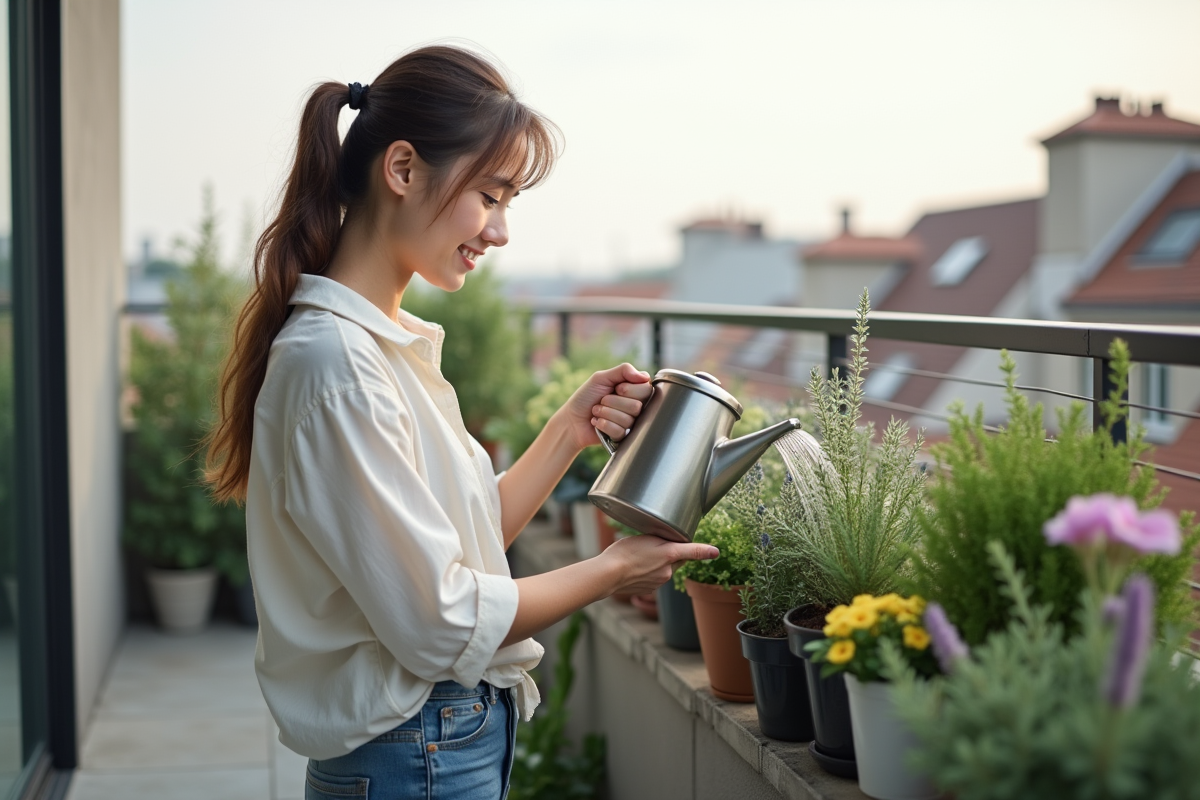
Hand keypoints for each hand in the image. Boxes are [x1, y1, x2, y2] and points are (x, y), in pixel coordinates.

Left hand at [557, 363, 653, 452]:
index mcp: (633, 390)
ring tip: (597, 411)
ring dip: (606, 413)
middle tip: (603, 399)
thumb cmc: (586, 396)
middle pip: (637, 405)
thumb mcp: (602, 377)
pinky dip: (603, 424)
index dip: (629, 389)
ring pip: (628, 419)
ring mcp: (630, 423)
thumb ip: (624, 370)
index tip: (616, 388)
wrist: (571, 419)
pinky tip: (597, 422)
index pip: (646, 389)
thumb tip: (644, 376)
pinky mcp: (622, 437)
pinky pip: (620, 431)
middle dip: (613, 401)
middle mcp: (635, 406)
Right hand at [599, 535, 719, 595]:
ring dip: (658, 562)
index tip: (715, 552)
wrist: (608, 574)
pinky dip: (649, 572)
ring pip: (665, 569)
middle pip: (677, 559)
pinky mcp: (650, 589)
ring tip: (639, 555)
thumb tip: (682, 544)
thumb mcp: (648, 538)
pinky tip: (636, 567)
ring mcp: (659, 582)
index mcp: (670, 555)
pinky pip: (655, 578)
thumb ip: (667, 540)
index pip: (693, 552)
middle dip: (671, 552)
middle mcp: (668, 572)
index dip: (703, 550)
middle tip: (654, 544)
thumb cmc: (625, 552)